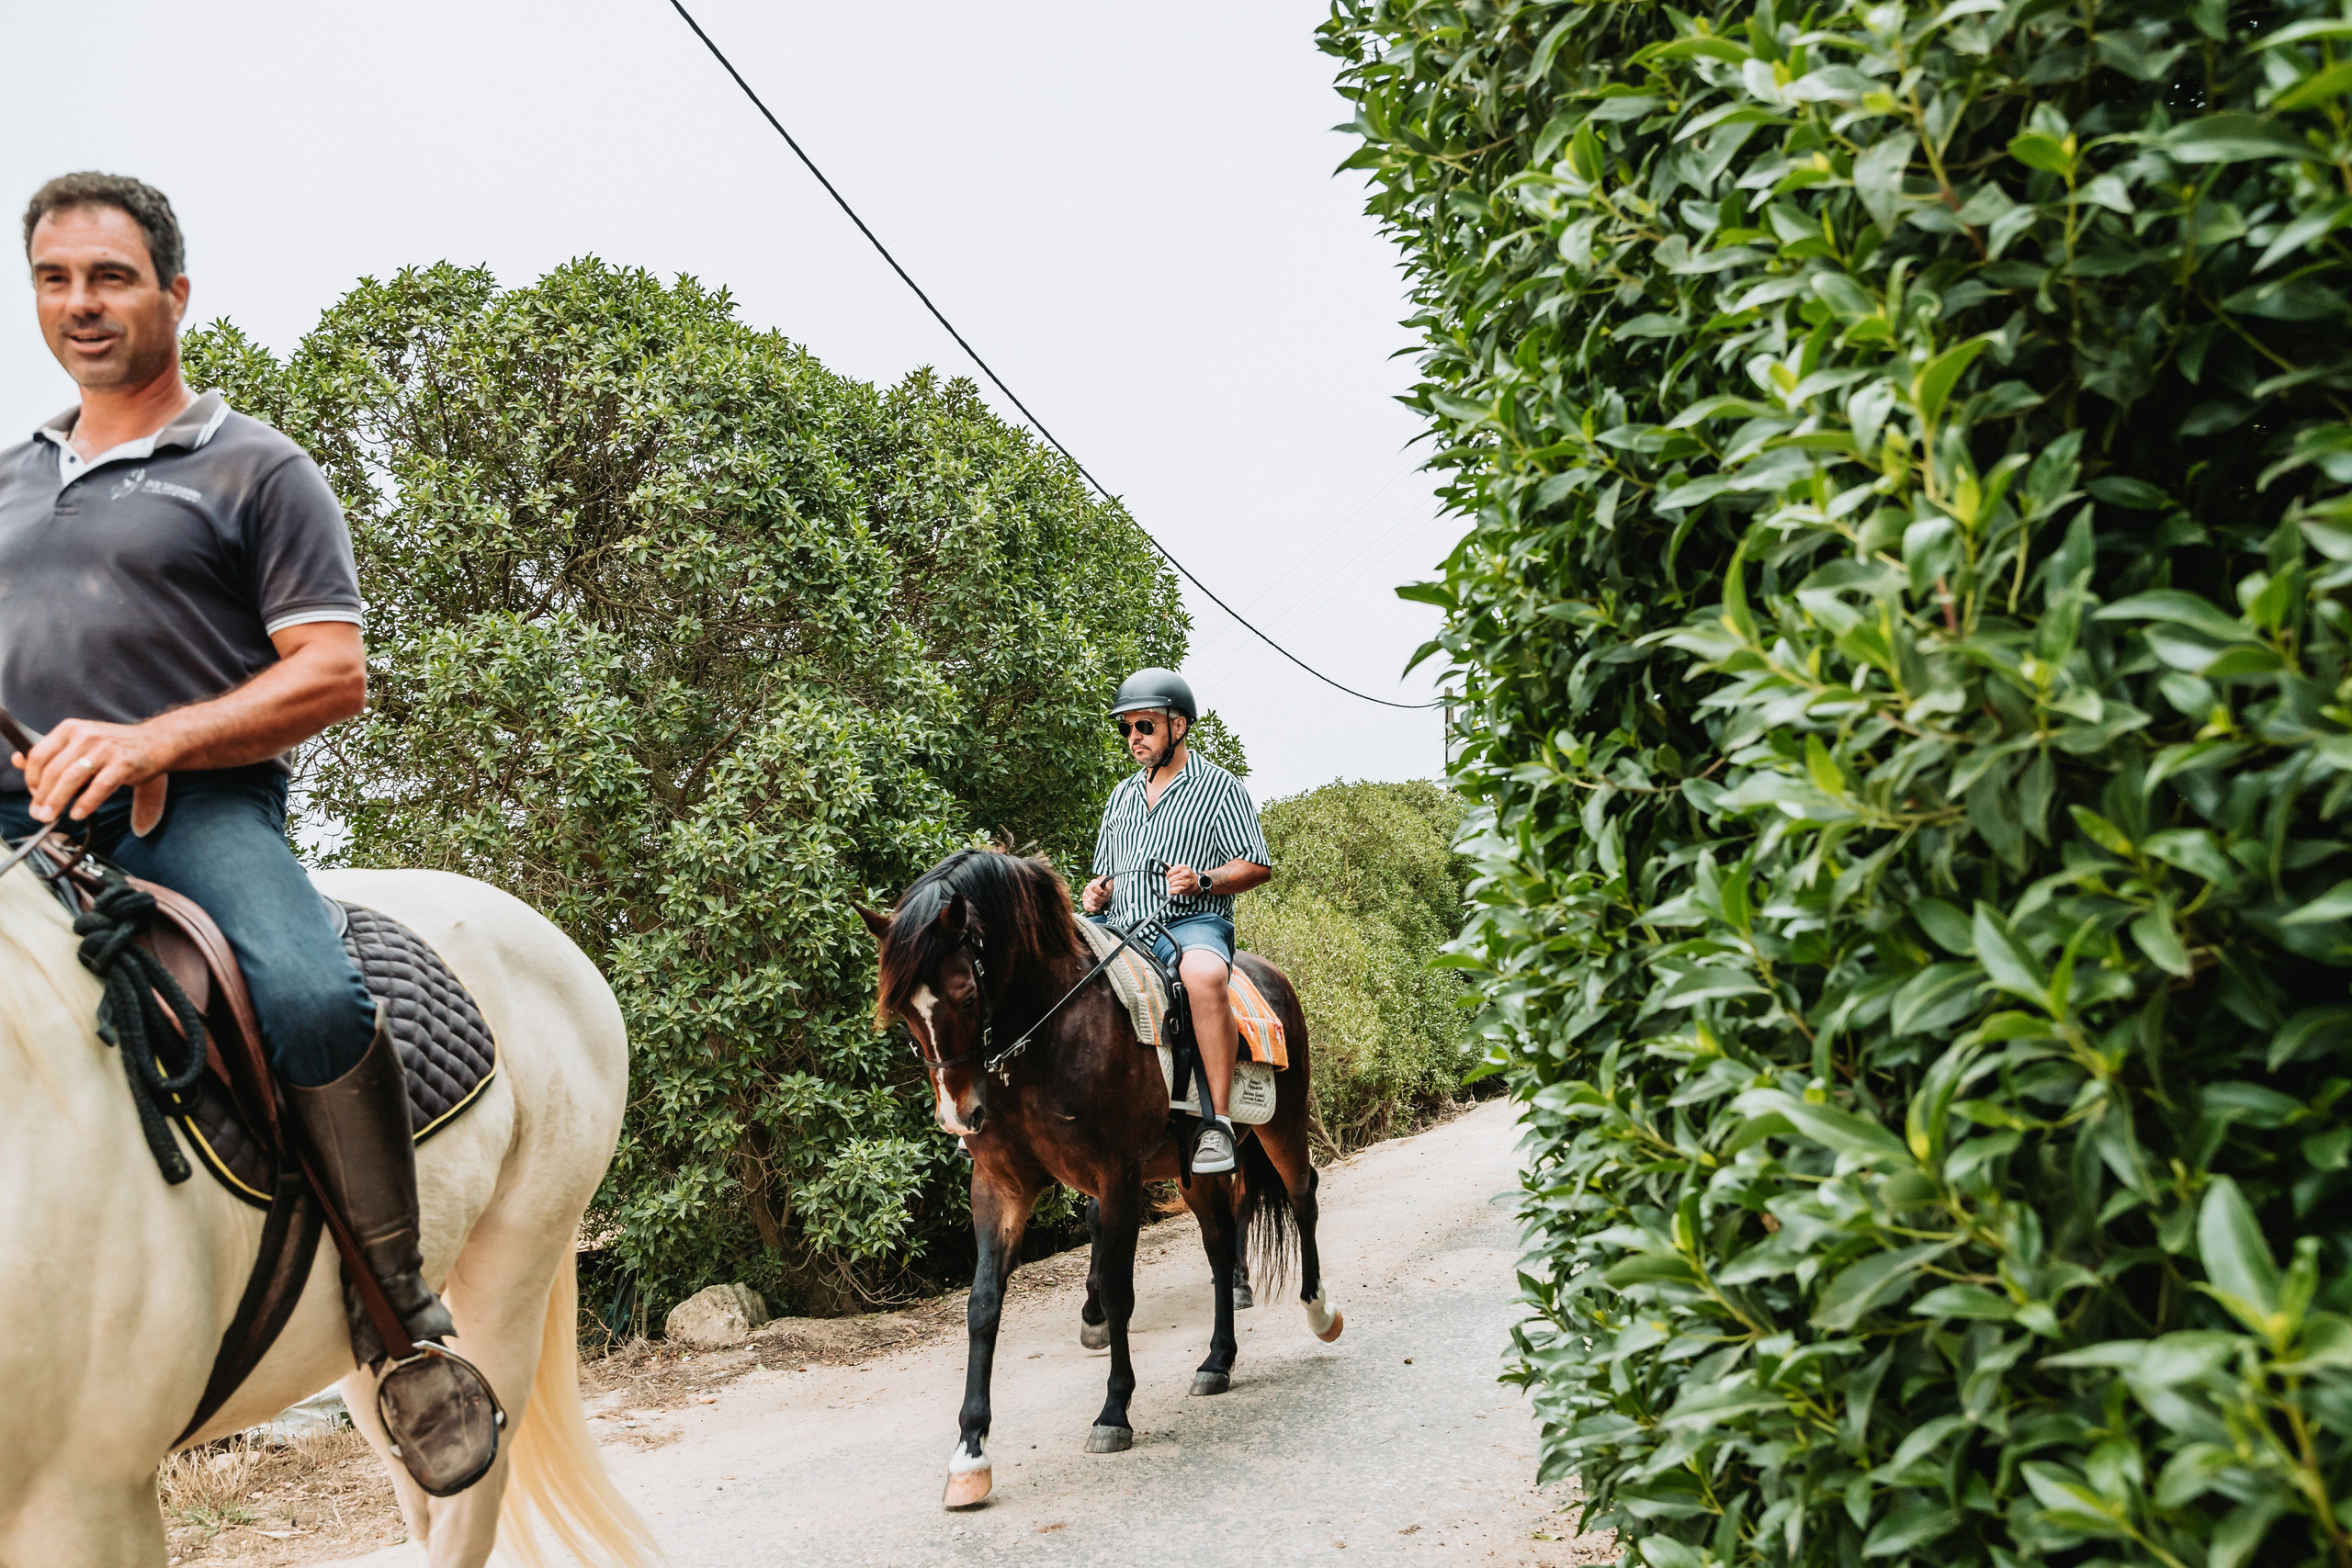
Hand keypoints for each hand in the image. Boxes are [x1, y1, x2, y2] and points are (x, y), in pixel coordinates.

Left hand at [19, 717, 174, 822]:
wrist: (157, 741)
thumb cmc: (116, 746)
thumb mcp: (81, 743)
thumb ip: (51, 753)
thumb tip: (16, 760)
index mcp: (70, 729)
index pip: (39, 755)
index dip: (30, 778)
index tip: (34, 796)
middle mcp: (86, 735)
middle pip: (53, 769)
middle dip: (42, 796)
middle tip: (39, 814)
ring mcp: (105, 749)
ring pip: (72, 778)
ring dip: (58, 801)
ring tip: (50, 817)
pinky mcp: (124, 763)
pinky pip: (99, 786)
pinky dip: (86, 802)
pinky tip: (78, 814)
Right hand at [1082, 876, 1111, 912]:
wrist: (1102, 894)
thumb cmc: (1104, 890)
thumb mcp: (1106, 888)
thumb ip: (1105, 887)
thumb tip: (1103, 887)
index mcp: (1092, 883)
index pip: (1094, 887)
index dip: (1100, 891)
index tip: (1104, 893)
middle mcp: (1087, 889)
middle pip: (1094, 897)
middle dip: (1101, 899)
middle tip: (1103, 899)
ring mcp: (1085, 896)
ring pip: (1092, 903)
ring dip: (1099, 904)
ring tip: (1101, 902)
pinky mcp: (1084, 903)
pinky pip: (1088, 908)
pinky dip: (1094, 909)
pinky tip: (1097, 907)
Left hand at [1166, 863, 1205, 895]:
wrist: (1199, 883)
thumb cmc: (1189, 876)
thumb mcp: (1182, 870)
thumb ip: (1172, 868)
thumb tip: (1165, 864)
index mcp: (1183, 867)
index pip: (1169, 872)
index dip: (1169, 876)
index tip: (1172, 877)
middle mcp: (1184, 874)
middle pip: (1170, 879)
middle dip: (1171, 882)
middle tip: (1176, 882)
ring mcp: (1185, 881)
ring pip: (1172, 885)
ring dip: (1173, 887)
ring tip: (1178, 886)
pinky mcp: (1185, 889)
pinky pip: (1174, 890)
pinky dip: (1172, 891)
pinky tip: (1174, 891)